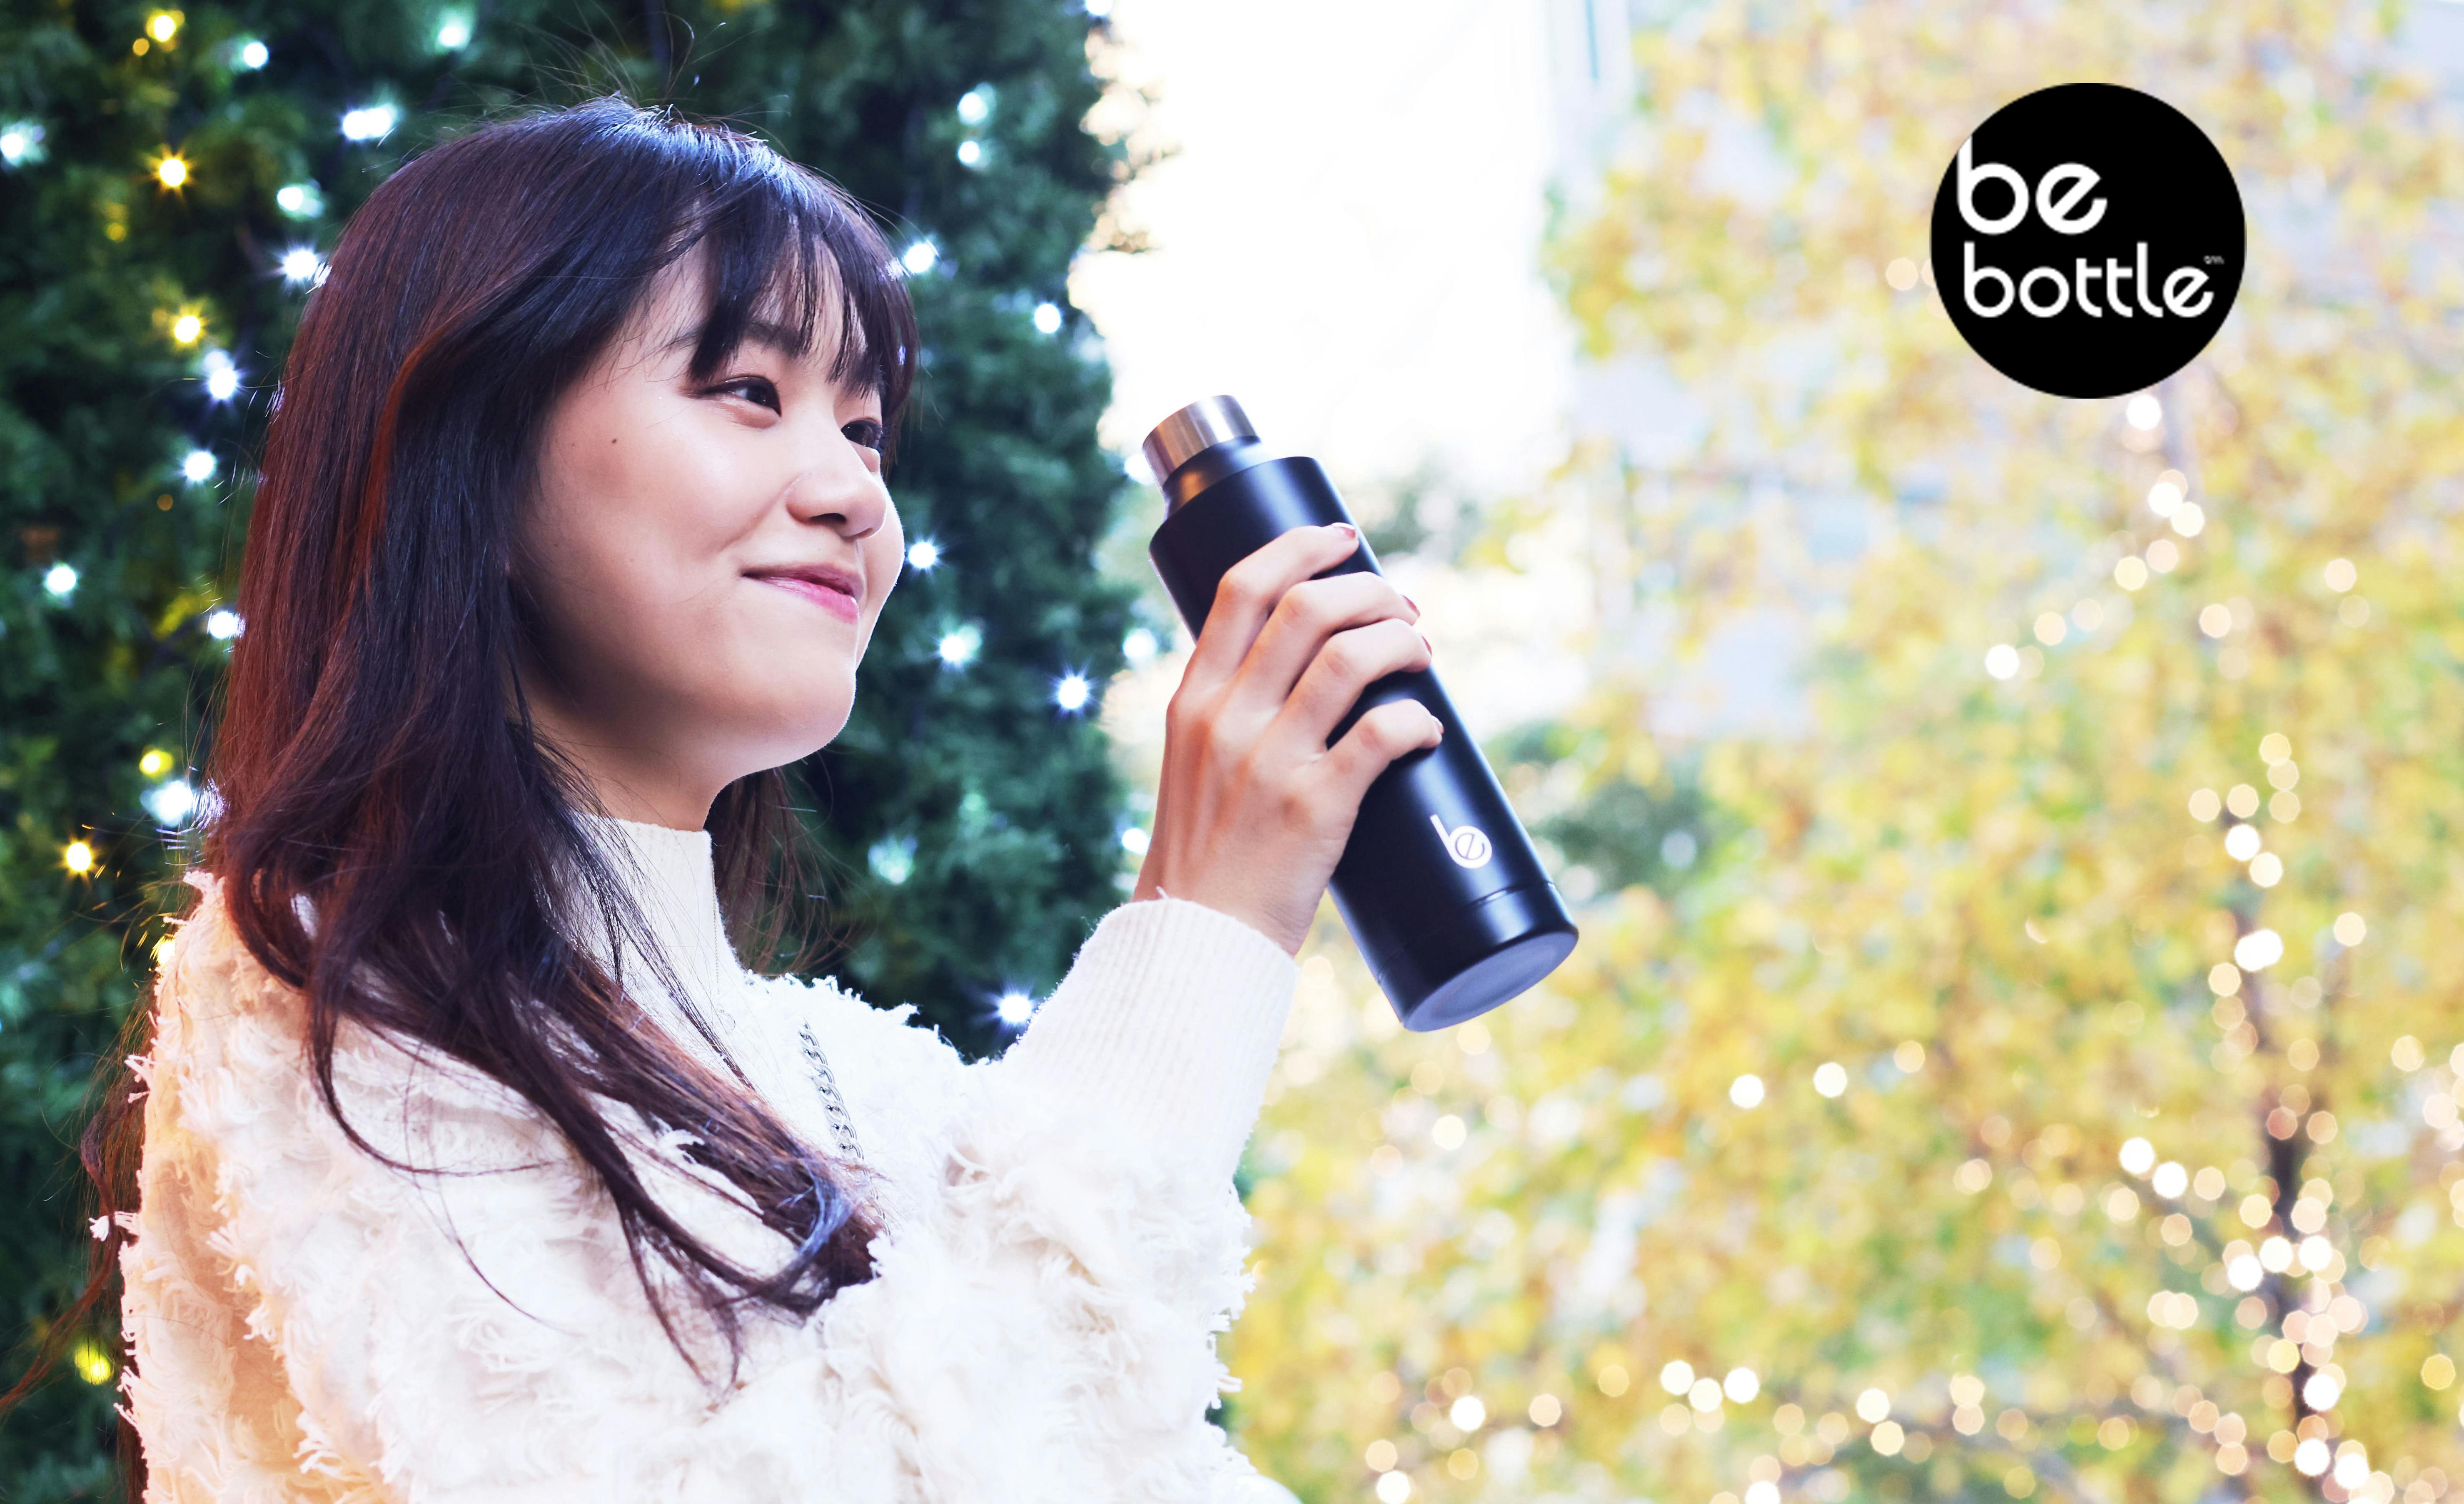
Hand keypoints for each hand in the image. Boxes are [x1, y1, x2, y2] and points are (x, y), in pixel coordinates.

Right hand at [1133, 521, 1441, 955]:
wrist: (1193, 942)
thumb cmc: (1207, 856)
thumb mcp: (1194, 766)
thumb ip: (1232, 717)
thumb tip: (1305, 676)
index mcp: (1193, 701)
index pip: (1241, 589)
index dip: (1300, 549)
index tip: (1344, 539)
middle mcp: (1226, 719)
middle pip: (1305, 608)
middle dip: (1369, 590)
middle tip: (1404, 606)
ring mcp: (1269, 761)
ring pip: (1349, 658)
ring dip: (1400, 640)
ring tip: (1422, 651)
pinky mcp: (1313, 807)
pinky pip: (1381, 734)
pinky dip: (1418, 719)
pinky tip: (1430, 727)